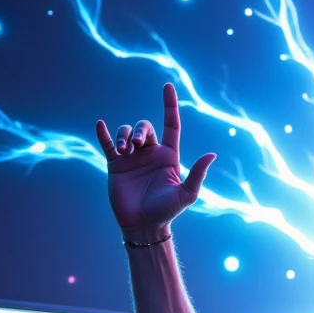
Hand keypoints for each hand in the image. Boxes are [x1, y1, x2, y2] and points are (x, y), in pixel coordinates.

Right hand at [95, 82, 215, 234]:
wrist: (144, 226)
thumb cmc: (167, 212)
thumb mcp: (186, 194)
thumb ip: (197, 173)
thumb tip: (212, 154)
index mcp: (168, 156)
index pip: (170, 125)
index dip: (169, 106)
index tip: (167, 86)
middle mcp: (150, 153)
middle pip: (144, 127)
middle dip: (139, 130)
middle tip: (136, 145)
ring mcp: (132, 158)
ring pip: (126, 133)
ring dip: (124, 135)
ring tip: (124, 150)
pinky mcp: (115, 165)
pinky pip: (107, 144)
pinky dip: (104, 134)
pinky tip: (101, 126)